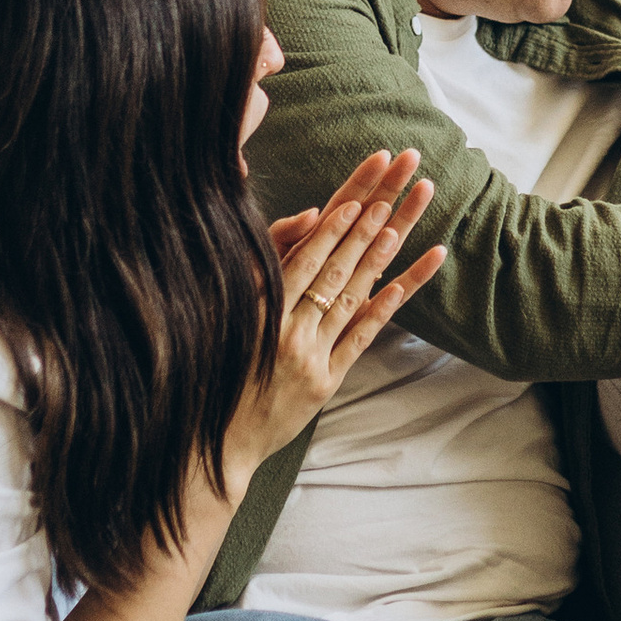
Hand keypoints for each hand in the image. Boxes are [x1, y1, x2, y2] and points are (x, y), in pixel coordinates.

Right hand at [226, 152, 442, 477]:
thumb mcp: (229, 313)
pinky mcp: (325, 382)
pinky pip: (361, 338)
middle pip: (340, 262)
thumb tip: (308, 217)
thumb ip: (264, 262)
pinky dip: (384, 307)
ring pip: (354, 294)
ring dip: (382, 254)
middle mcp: (288, 327)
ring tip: (407, 216)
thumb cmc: (213, 371)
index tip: (362, 188)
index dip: (336, 219)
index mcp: (260, 306)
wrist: (214, 443)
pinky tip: (406, 280)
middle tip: (403, 177)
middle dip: (373, 215)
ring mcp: (311, 355)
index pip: (307, 251)